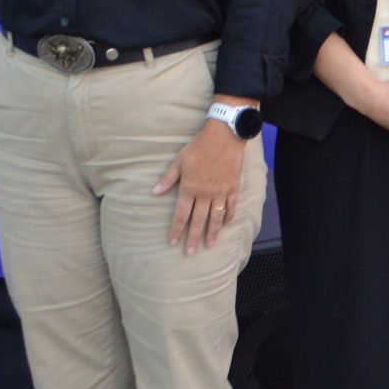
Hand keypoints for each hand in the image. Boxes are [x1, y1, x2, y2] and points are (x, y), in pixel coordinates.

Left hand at [154, 122, 246, 253]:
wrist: (225, 136)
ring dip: (212, 233)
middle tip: (190, 252)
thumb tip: (154, 192)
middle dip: (193, 238)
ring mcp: (221, 192)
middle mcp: (205, 194)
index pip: (181, 214)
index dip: (176, 229)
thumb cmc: (199, 146)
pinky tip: (225, 225)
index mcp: (190, 188)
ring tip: (209, 245)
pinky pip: (231, 207)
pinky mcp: (233, 188)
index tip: (173, 242)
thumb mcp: (179, 161)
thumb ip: (168, 179)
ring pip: (216, 218)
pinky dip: (228, 217)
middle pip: (198, 220)